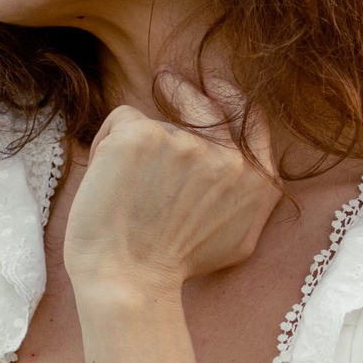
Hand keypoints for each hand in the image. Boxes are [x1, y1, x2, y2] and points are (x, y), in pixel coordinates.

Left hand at [62, 72, 277, 299]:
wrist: (129, 283)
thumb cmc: (172, 267)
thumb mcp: (238, 238)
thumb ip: (244, 193)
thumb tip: (233, 159)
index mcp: (257, 182)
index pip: (251, 119)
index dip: (231, 97)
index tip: (214, 84)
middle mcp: (228, 157)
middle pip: (203, 104)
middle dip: (182, 89)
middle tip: (165, 79)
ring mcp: (185, 142)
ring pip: (155, 122)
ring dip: (136, 147)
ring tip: (125, 192)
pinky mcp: (141, 136)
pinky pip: (121, 120)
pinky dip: (106, 144)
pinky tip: (106, 179)